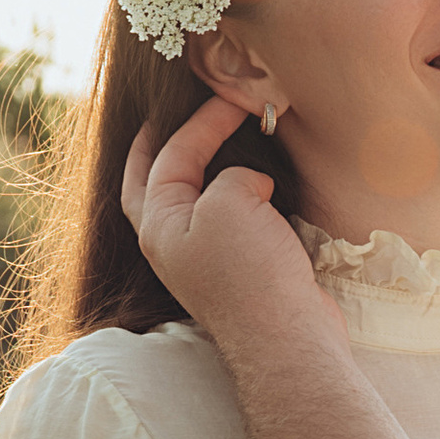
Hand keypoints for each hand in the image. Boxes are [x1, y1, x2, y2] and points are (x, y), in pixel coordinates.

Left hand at [123, 101, 336, 352]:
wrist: (287, 338)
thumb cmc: (250, 273)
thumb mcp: (230, 201)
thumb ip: (230, 175)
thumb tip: (250, 186)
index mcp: (158, 224)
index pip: (169, 157)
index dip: (200, 122)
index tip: (232, 100)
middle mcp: (173, 243)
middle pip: (152, 184)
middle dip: (158, 149)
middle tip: (163, 121)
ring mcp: (205, 260)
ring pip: (193, 203)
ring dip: (203, 171)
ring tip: (213, 144)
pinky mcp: (239, 272)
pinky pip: (229, 223)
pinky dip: (238, 198)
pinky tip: (258, 187)